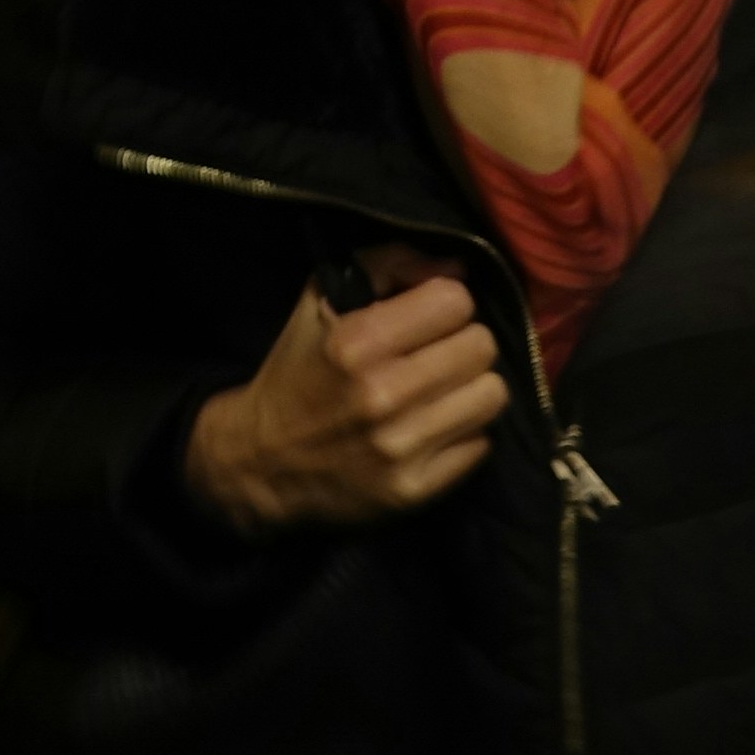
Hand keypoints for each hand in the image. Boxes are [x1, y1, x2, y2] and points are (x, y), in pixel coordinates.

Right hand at [182, 275, 505, 529]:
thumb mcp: (321, 301)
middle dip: (463, 343)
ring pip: (492, 395)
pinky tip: (431, 429)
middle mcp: (381, 394)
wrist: (262, 463)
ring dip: (471, 389)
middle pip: (481, 347)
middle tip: (437, 355)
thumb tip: (456, 266)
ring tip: (441, 391)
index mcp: (356, 342)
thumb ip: (386, 265)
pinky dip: (462, 434)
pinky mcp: (414, 490)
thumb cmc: (298, 372)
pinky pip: (481, 444)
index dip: (446, 303)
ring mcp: (401, 447)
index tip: (428, 318)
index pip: (455, 301)